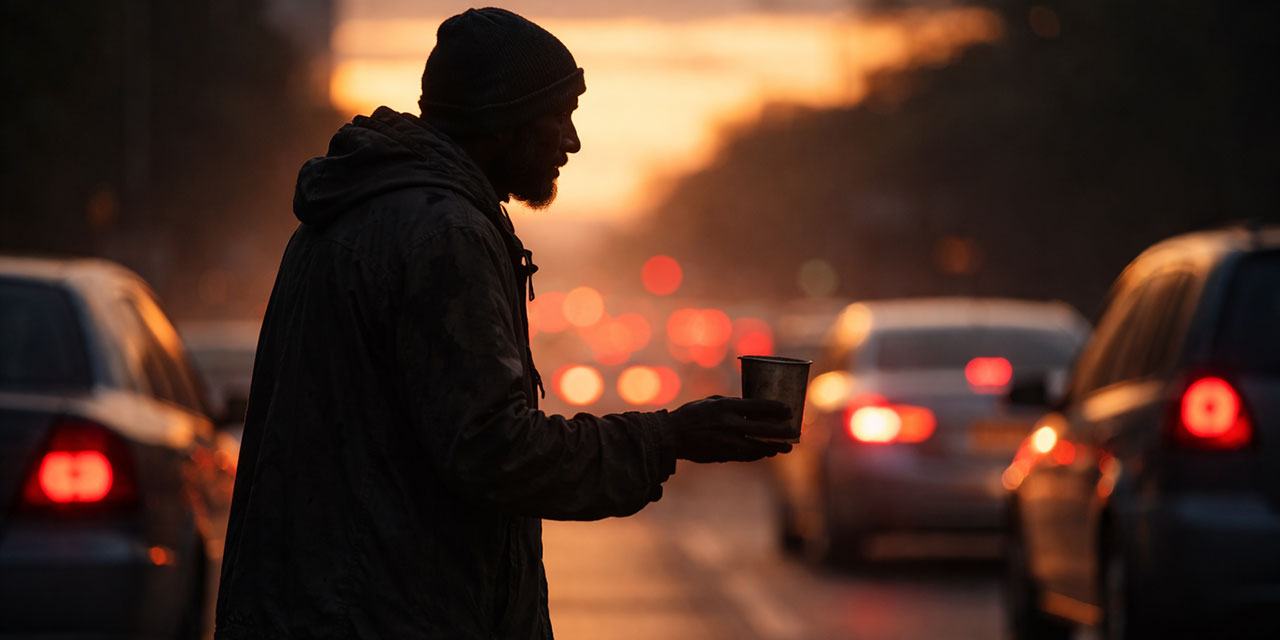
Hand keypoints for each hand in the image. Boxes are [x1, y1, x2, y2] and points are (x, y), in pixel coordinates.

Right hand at [666, 396, 793, 462]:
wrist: (671, 436)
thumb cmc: (692, 414)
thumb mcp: (712, 402)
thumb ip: (732, 404)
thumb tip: (752, 407)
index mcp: (726, 406)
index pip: (758, 406)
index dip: (776, 409)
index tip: (788, 410)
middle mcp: (729, 424)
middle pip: (762, 428)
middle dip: (780, 431)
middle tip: (793, 432)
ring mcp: (726, 441)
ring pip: (757, 446)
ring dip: (772, 447)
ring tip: (783, 448)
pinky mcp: (723, 454)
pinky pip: (746, 456)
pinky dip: (757, 454)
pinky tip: (765, 453)